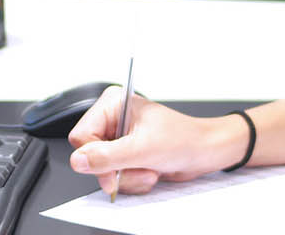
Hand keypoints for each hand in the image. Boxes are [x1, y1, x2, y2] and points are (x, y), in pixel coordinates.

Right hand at [69, 87, 250, 196]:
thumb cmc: (184, 139)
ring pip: (102, 170)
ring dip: (127, 177)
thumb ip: (108, 156)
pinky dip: (132, 180)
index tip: (114, 166)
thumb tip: (79, 160)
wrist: (205, 152)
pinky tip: (149, 171)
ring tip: (149, 168)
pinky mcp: (126, 154)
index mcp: (113, 104)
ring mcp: (119, 138)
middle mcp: (113, 119)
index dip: (95, 156)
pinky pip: (114, 176)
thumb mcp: (143, 149)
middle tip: (139, 166)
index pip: (81, 136)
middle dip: (117, 169)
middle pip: (91, 156)